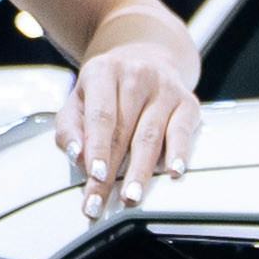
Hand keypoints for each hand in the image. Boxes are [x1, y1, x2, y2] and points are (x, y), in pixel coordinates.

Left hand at [63, 11, 201, 208]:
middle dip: (112, 172)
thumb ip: (69, 127)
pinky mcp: (188, 100)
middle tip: (101, 202)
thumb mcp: (77, 99)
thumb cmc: (105, 89)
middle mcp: (136, 75)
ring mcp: (165, 87)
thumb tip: (76, 154)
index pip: (101, 115)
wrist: (145, 56)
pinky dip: (179, 153)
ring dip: (141, 171)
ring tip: (131, 197)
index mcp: (103, 72)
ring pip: (151, 136)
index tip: (94, 176)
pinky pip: (183, 131)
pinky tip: (174, 172)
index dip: (97, 148)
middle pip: (124, 130)